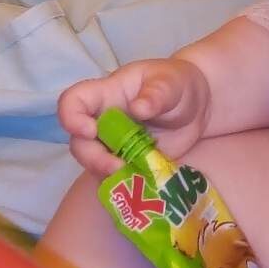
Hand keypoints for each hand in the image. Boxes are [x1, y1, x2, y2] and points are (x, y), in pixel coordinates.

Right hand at [57, 58, 211, 172]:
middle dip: (93, 159)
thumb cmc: (177, 84)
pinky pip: (116, 179)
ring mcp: (114, 146)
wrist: (198, 106)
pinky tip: (143, 184)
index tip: (90, 131)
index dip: (71, 118)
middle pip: (80, 143)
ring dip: (109, 176)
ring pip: (95, 165)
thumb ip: (156, 93)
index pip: (73, 101)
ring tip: (135, 176)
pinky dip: (125, 185)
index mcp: (106, 95)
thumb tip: (138, 108)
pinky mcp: (129, 164)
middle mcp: (103, 122)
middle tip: (117, 166)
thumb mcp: (171, 82)